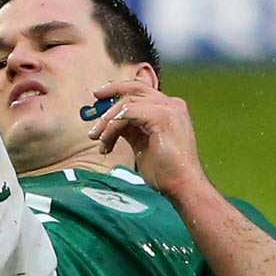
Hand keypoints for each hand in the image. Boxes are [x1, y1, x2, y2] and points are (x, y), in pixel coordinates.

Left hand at [85, 78, 206, 196]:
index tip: (99, 96)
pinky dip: (112, 127)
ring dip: (107, 121)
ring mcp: (168, 109)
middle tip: (93, 107)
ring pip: (127, 103)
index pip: (140, 90)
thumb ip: (131, 127)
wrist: (183, 186)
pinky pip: (127, 114)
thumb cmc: (165, 170)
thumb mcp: (142, 142)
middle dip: (109, 94)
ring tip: (98, 139)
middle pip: (133, 89)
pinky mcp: (162, 117)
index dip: (118, 90)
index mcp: (170, 108)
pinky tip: (106, 142)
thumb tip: (111, 121)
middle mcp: (171, 104)